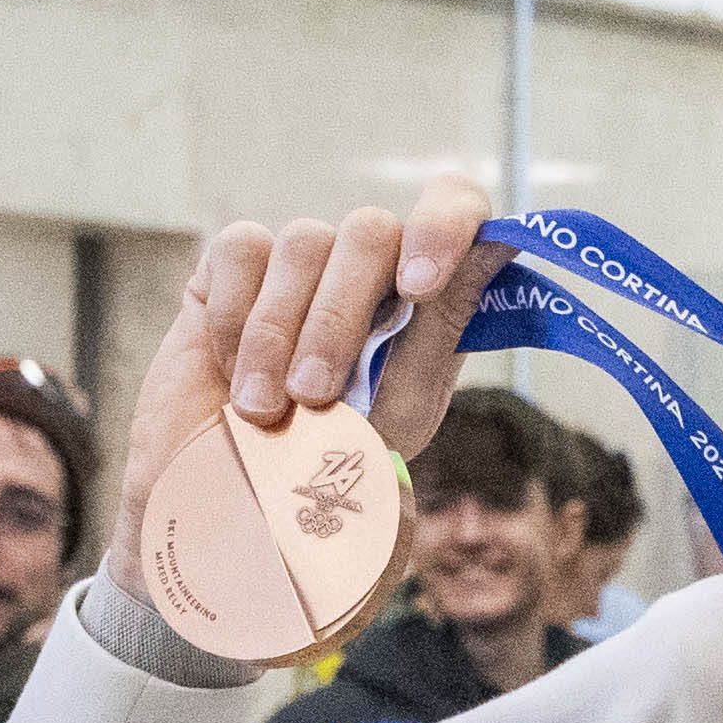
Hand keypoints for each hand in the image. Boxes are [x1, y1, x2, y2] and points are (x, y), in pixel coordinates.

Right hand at [111, 186, 505, 619]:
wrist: (229, 512)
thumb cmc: (325, 475)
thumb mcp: (395, 417)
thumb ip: (436, 336)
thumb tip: (493, 257)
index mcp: (427, 305)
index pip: (455, 209)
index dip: (446, 224)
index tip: (420, 285)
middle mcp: (369, 272)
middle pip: (372, 230)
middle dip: (340, 317)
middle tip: (314, 395)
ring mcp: (300, 265)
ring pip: (304, 241)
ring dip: (281, 332)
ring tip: (265, 410)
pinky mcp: (232, 269)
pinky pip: (241, 249)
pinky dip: (236, 318)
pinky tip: (231, 375)